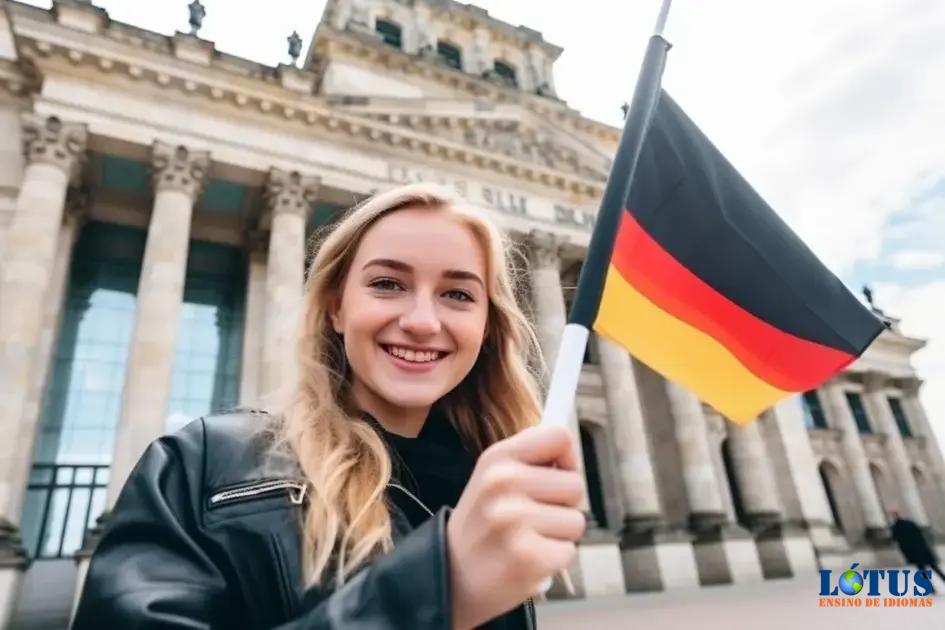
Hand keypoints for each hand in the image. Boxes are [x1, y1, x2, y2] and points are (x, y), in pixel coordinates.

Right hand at [446, 426, 585, 629]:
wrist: (449, 576)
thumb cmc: (482, 524)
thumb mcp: (492, 476)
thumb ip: (529, 457)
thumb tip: (570, 449)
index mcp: (498, 457)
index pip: (560, 437)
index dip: (567, 460)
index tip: (553, 477)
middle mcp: (503, 483)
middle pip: (575, 484)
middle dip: (562, 505)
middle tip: (531, 518)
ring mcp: (514, 520)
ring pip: (575, 520)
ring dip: (558, 535)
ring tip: (527, 539)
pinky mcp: (528, 557)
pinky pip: (568, 551)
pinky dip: (553, 560)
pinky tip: (527, 560)